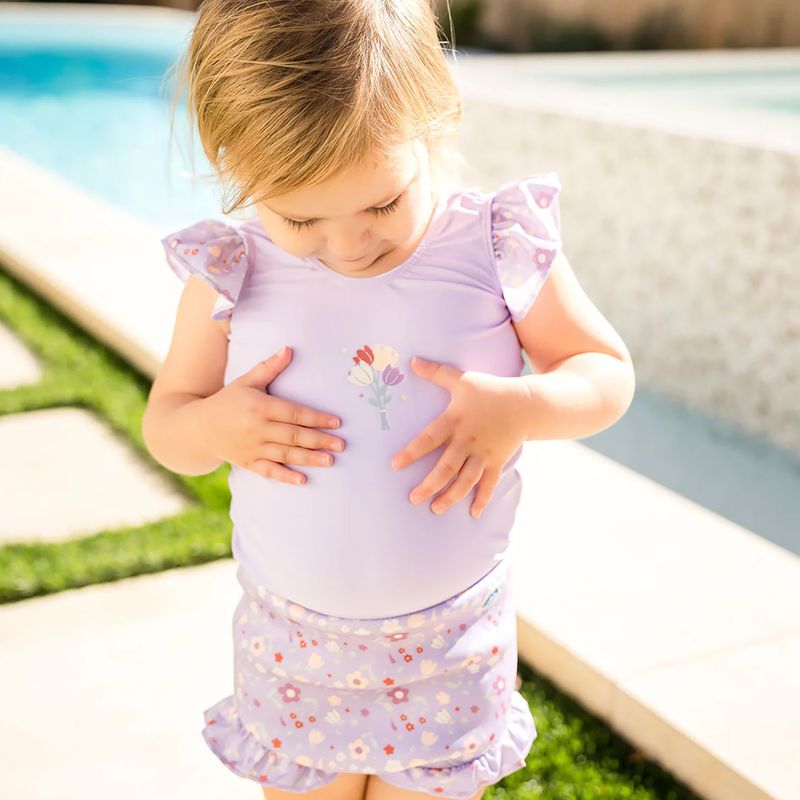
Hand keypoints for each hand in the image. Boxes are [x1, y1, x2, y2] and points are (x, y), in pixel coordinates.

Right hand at [203, 346, 345, 484]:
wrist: (198, 428)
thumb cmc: (228, 400)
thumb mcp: (246, 381)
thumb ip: (269, 367)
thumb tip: (289, 348)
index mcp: (260, 406)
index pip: (294, 413)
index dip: (316, 418)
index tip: (336, 422)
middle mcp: (257, 428)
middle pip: (294, 435)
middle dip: (319, 440)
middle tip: (341, 444)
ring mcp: (252, 447)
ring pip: (285, 454)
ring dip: (309, 458)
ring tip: (330, 460)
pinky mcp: (248, 463)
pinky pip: (269, 471)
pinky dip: (285, 476)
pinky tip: (302, 480)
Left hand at [390, 356, 528, 517]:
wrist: (525, 403)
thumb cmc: (489, 390)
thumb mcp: (463, 379)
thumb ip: (437, 373)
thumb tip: (412, 360)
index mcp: (455, 421)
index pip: (429, 438)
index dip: (412, 452)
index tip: (394, 465)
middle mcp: (468, 440)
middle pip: (447, 467)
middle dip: (430, 484)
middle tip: (413, 499)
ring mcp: (484, 453)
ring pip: (466, 480)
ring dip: (451, 496)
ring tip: (436, 510)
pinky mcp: (497, 461)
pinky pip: (489, 483)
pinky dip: (482, 499)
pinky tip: (473, 514)